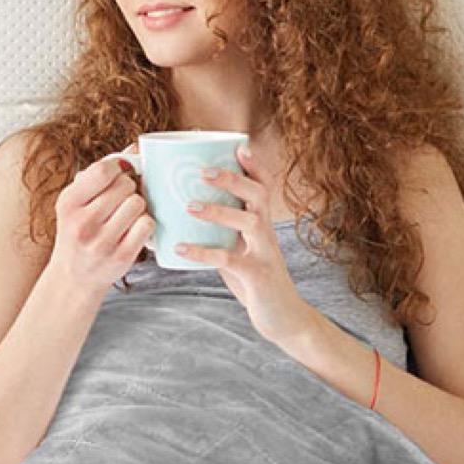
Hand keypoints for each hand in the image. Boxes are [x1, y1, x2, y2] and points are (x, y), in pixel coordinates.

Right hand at [48, 143, 151, 292]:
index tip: (115, 178)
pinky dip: (144, 224)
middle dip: (128, 189)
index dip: (117, 170)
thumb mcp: (77, 202)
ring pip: (138, 203)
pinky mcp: (121, 258)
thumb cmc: (79, 230)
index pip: (105, 170)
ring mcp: (102, 243)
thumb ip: (100, 174)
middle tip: (120, 200)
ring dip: (137, 207)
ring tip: (125, 215)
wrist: (74, 276)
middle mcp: (82, 223)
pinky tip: (132, 229)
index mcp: (68, 203)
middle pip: (126, 185)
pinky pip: (147, 224)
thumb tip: (136, 148)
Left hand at [173, 146, 315, 344]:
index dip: (254, 165)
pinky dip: (204, 253)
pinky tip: (180, 249)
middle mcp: (267, 233)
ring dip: (219, 211)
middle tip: (203, 170)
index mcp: (262, 224)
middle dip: (233, 178)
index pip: (263, 186)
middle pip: (258, 195)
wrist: (283, 318)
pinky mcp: (257, 276)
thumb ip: (220, 233)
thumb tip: (181, 214)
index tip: (239, 145)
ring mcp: (264, 253)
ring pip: (249, 222)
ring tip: (190, 206)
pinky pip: (230, 261)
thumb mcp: (239, 250)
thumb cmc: (254, 280)